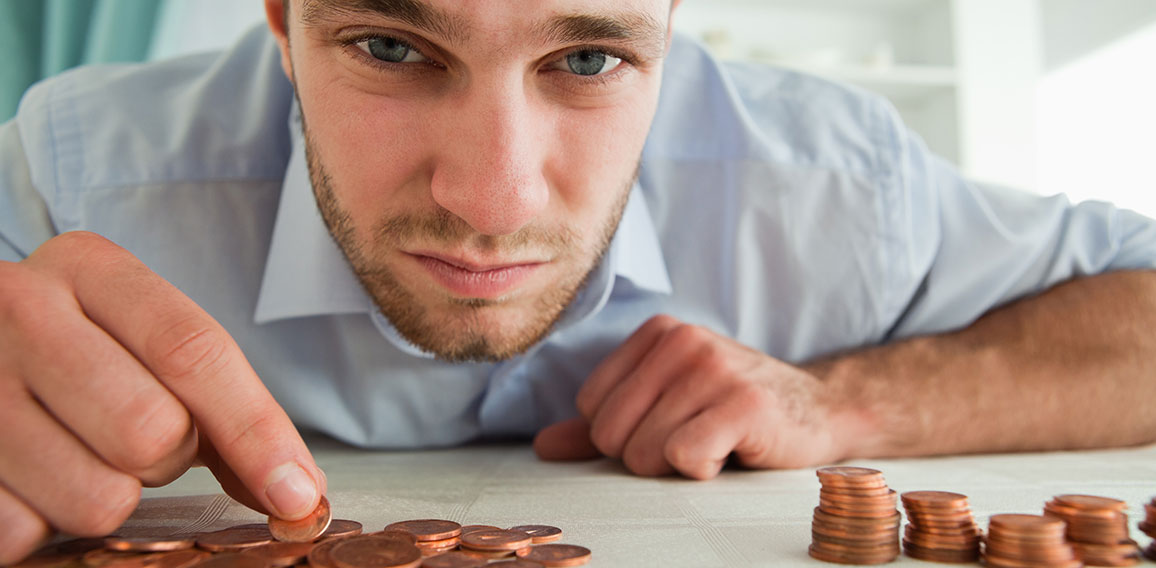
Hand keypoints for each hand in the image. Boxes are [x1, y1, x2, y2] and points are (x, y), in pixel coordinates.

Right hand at [0, 232, 324, 562]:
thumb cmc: (79, 358)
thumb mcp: (144, 350)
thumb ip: (225, 411)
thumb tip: (298, 494)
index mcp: (88, 268)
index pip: (194, 352)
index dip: (256, 431)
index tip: (298, 493)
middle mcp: (19, 306)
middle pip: (152, 430)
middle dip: (167, 460)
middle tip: (135, 442)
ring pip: (98, 497)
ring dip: (107, 499)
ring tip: (78, 458)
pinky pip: (27, 531)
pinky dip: (42, 526)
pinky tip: (31, 482)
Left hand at [534, 314, 848, 477]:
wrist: (815, 412)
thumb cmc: (731, 409)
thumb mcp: (664, 404)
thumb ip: (602, 423)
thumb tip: (543, 446)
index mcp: (656, 333)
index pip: (592, 406)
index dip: (624, 433)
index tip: (667, 424)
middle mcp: (682, 341)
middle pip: (612, 433)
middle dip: (644, 455)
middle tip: (690, 439)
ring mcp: (714, 368)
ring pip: (645, 451)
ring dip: (677, 465)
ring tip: (714, 443)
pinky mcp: (744, 403)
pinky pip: (685, 457)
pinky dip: (703, 470)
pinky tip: (729, 454)